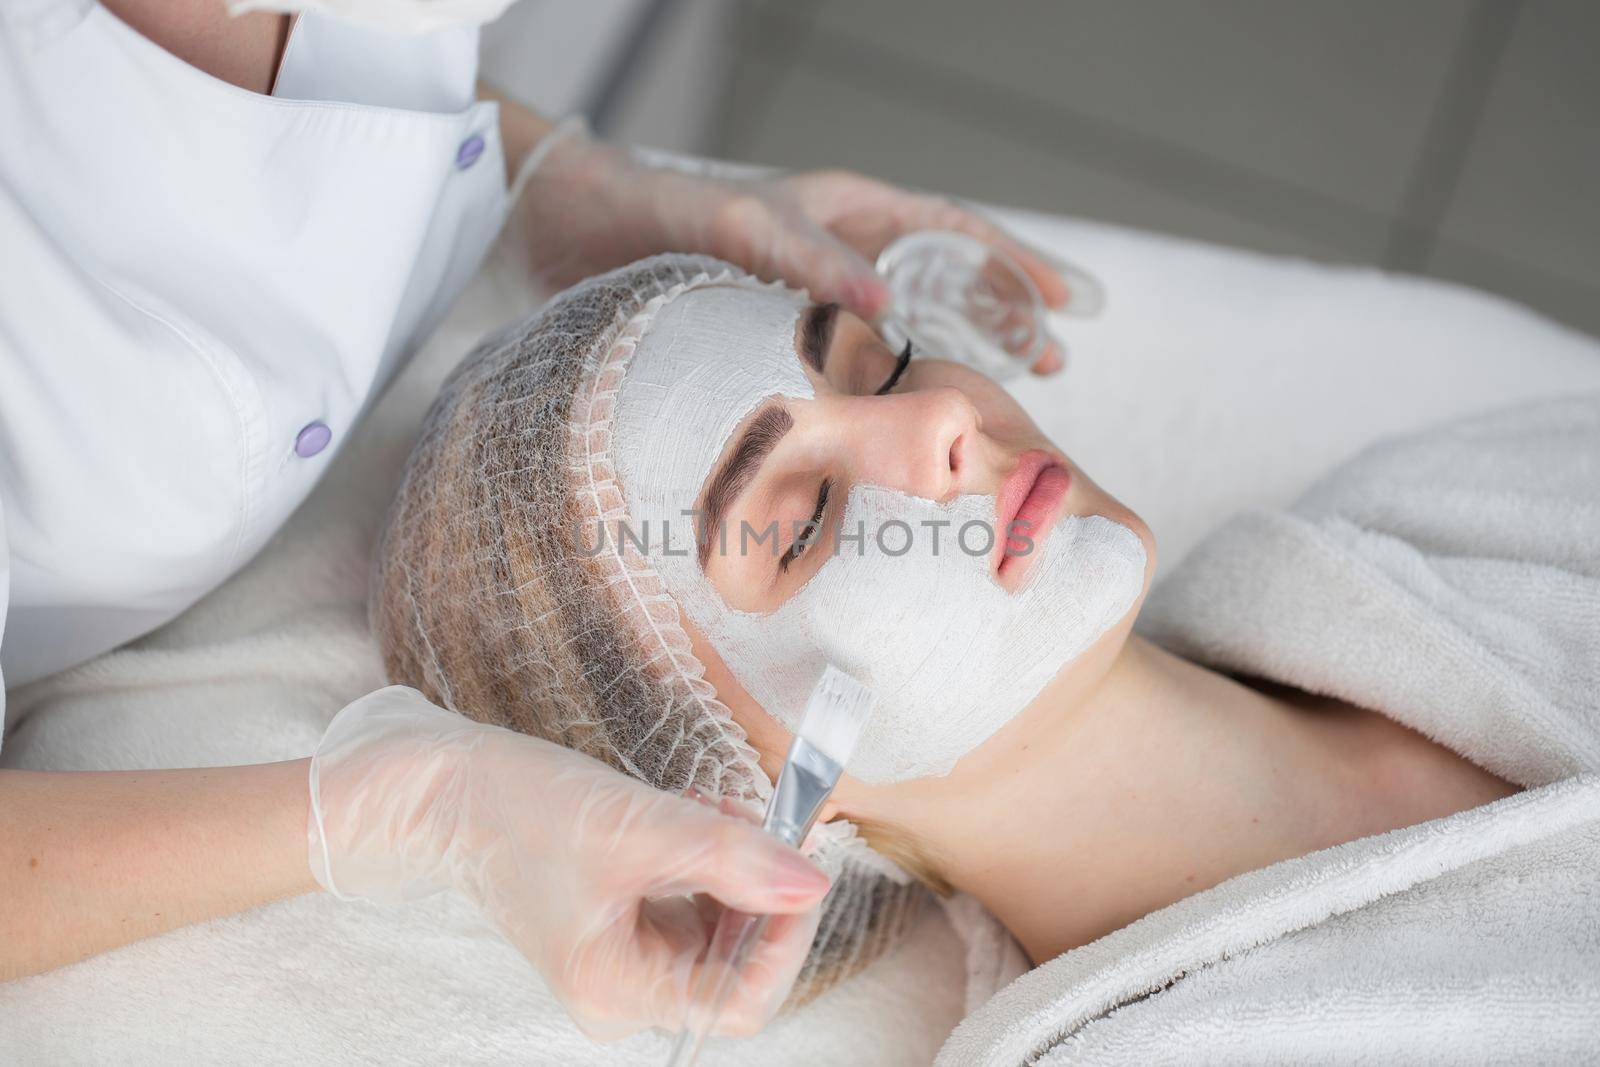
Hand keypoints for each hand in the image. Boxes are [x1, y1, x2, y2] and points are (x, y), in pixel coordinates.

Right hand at [308, 686, 829, 1039]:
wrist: (450, 790)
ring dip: (736, 862)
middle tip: (761, 817)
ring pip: (724, 924)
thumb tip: (812, 881)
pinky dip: (710, 855)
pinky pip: (699, 901)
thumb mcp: (636, 826)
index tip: (802, 863)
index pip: (740, 999)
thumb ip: (730, 855)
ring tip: (712, 806)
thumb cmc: (519, 811)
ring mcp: (626, 960)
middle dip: (757, 885)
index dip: (785, 936)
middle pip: (737, 959)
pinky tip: (694, 814)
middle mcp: (624, 991)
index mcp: (617, 991)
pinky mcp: (627, 925)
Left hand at [507, 121, 1099, 374]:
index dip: (1014, 267)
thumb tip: (888, 304)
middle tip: (1054, 365)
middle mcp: (841, 256)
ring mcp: (815, 299)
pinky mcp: (782, 341)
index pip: (955, 234)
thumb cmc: (658, 216)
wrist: (574, 236)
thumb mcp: (741, 228)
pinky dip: (886, 394)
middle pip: (945, 283)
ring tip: (1002, 399)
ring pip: (906, 330)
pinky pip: (852, 368)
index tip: (1069, 301)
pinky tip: (903, 430)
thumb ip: (810, 260)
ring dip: (953, 361)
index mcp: (848, 212)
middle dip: (1002, 319)